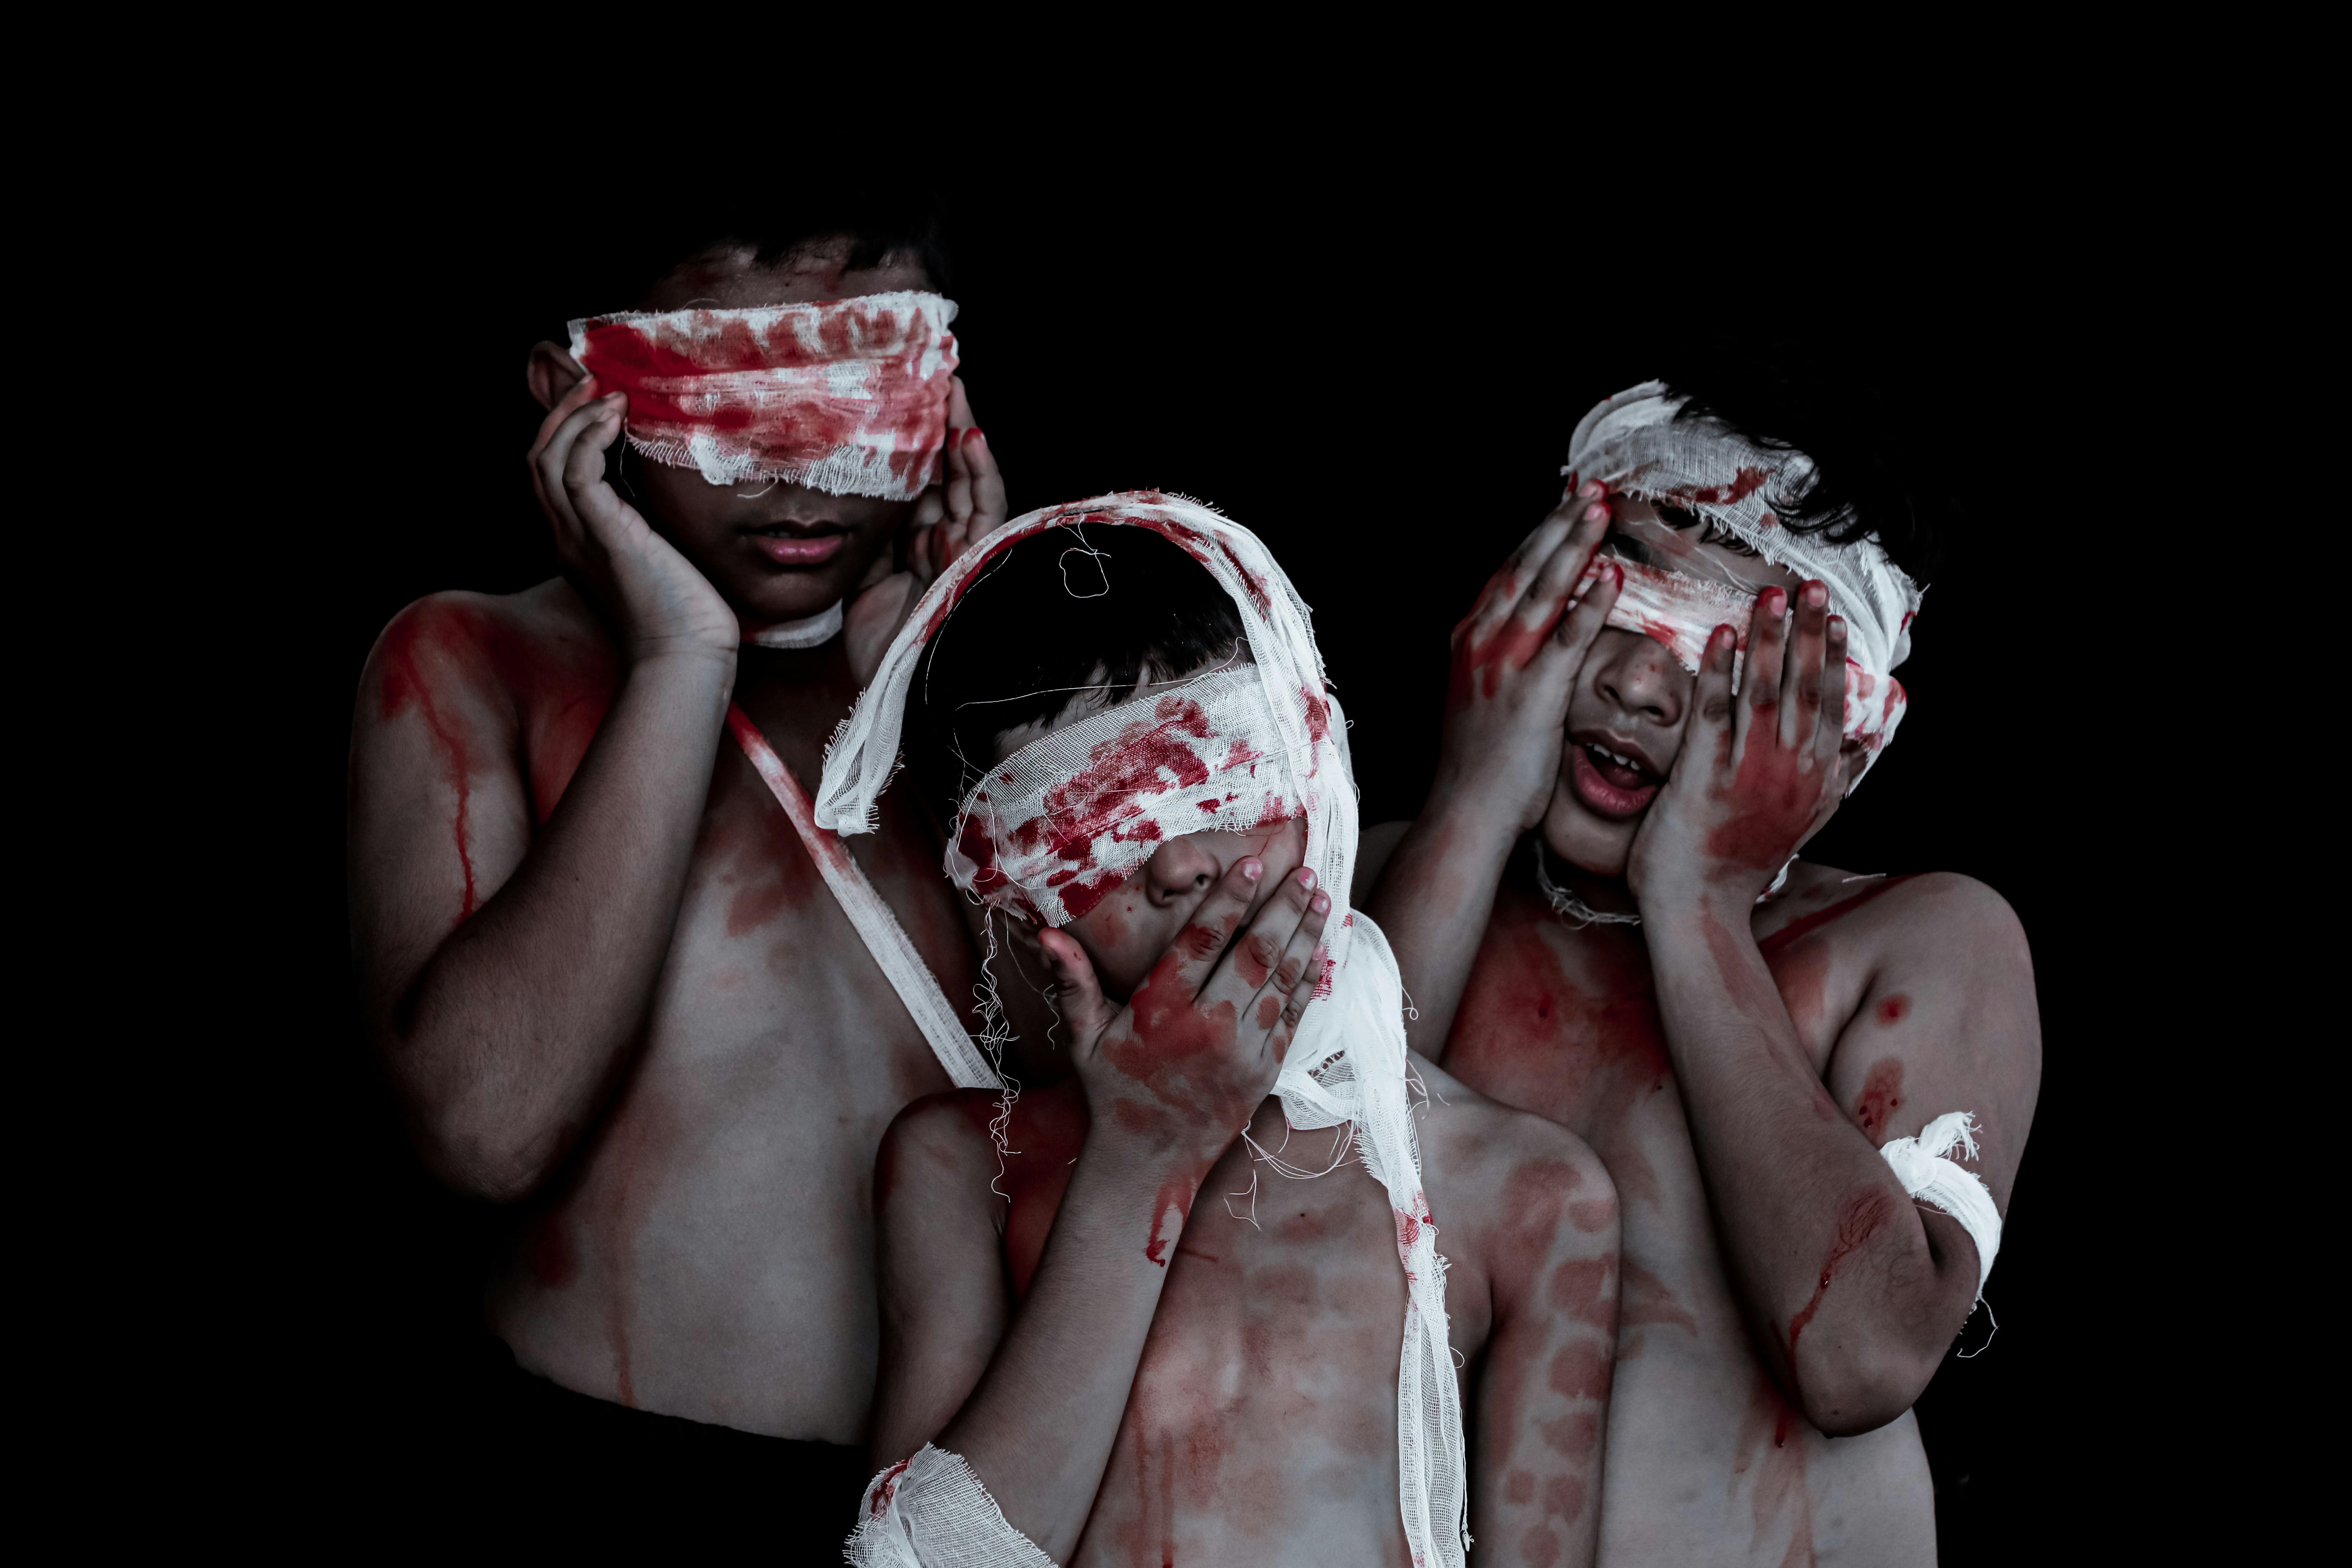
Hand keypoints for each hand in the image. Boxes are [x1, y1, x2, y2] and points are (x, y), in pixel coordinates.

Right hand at [528, 376, 737, 665]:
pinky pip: (576, 473)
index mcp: (578, 545)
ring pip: (548, 460)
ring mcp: (580, 537)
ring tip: (606, 393)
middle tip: (593, 384)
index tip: (596, 406)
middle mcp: (569, 539)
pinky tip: (614, 419)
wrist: (685, 660)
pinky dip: (588, 438)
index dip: (565, 435)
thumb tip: (668, 501)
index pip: (551, 478)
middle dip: (561, 415)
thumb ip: (649, 531)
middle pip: (538, 460)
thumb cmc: (684, 620)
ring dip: (575, 418)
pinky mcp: (603, 536)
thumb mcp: (660, 563)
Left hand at [846, 377, 1004, 683]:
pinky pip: (986, 506)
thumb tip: (838, 500)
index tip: (889, 407)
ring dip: (959, 432)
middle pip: (939, 475)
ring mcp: (962, 547)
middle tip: (924, 377)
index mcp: (910, 549)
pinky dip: (981, 470)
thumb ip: (857, 544)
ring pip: (965, 480)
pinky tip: (971, 435)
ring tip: (950, 388)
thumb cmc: (885, 651)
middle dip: (933, 427)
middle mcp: (939, 543)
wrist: (908, 693)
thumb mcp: (857, 587)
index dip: (903, 449)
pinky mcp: (981, 556)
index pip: (909, 487)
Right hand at [1036, 860, 1331, 1166]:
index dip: (1230, 899)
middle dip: (1282, 908)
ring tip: (1319, 898)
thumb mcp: (1085, 1037)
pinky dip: (1309, 977)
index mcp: (1162, 1010)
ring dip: (1304, 935)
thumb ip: (1074, 982)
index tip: (1254, 864)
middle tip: (1304, 872)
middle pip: (1254, 953)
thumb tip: (1046, 935)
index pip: (1202, 941)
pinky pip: (1293, 1014)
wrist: (1150, 1160)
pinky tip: (1319, 947)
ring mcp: (1242, 1050)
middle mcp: (1207, 1026)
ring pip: (1281, 979)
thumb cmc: (1114, 1089)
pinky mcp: (1265, 1069)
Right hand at [1433, 481, 1623, 833]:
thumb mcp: (1482, 694)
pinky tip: (1610, 576)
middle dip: (1559, 523)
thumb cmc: (1481, 762)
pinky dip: (1589, 604)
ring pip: (1544, 590)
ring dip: (1575, 545)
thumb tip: (1532, 631)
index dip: (1540, 532)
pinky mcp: (1533, 693)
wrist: (1466, 811)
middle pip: (1526, 567)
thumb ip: (1504, 656)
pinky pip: (1567, 640)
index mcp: (1470, 638)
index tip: (1567, 502)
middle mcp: (1481, 641)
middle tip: (1592, 488)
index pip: (1509, 570)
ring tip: (1602, 510)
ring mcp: (1505, 665)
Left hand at [1628, 581, 1851, 908]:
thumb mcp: (1804, 822)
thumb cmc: (1741, 863)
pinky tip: (1721, 635)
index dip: (1833, 658)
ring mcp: (1748, 773)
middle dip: (1808, 634)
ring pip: (1764, 692)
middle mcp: (1789, 772)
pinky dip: (1720, 671)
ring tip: (1770, 597)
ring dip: (1768, 640)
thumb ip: (1836, 781)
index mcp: (1813, 780)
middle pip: (1803, 689)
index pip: (1829, 706)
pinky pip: (1714, 713)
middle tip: (1811, 588)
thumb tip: (1867, 744)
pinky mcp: (1704, 777)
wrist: (1700, 911)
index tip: (1835, 619)